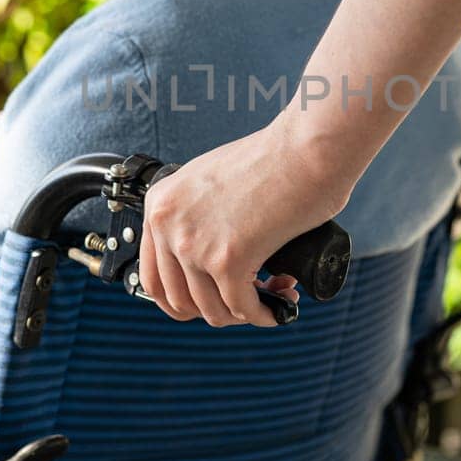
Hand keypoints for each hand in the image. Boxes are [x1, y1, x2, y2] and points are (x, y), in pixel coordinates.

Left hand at [139, 119, 349, 327]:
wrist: (308, 146)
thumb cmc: (275, 158)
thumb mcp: (213, 184)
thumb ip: (198, 216)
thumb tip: (206, 261)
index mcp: (159, 204)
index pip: (153, 278)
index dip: (185, 301)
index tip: (212, 301)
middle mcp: (167, 224)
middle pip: (178, 301)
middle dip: (215, 310)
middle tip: (245, 300)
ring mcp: (194, 243)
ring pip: (212, 311)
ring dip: (244, 313)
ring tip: (274, 293)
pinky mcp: (228, 259)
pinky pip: (242, 308)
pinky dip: (264, 314)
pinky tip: (280, 304)